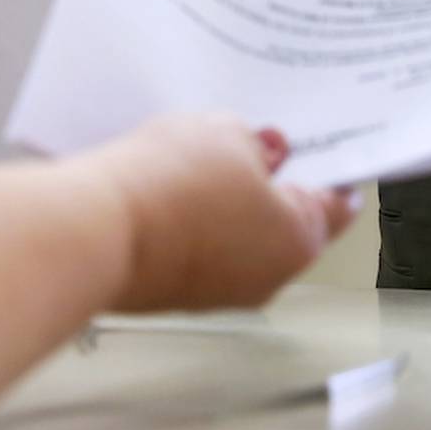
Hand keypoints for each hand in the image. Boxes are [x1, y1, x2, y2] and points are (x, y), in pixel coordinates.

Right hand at [88, 115, 357, 311]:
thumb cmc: (168, 186)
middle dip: (268, 188)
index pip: (335, 208)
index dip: (332, 174)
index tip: (330, 158)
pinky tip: (165, 193)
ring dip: (224, 208)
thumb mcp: (224, 133)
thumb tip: (261, 152)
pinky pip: (195, 253)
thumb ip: (254, 143)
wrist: (95, 230)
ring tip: (194, 165)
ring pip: (236, 241)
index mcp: (298, 239)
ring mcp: (217, 293)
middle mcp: (265, 278)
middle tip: (248, 147)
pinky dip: (188, 226)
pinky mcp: (172, 295)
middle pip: (283, 225)